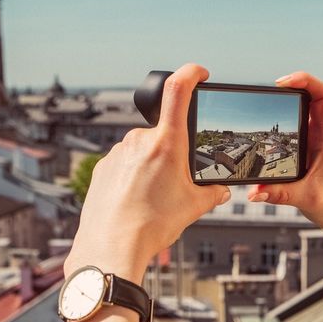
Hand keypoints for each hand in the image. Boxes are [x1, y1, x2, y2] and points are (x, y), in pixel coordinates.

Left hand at [64, 64, 230, 281]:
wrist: (111, 248)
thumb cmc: (152, 226)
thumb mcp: (193, 208)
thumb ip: (212, 193)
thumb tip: (220, 190)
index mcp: (166, 143)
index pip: (178, 89)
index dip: (191, 73)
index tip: (199, 73)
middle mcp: (138, 141)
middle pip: (163, 133)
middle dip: (173, 151)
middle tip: (176, 182)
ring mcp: (117, 153)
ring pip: (142, 151)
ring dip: (151, 166)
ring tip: (153, 200)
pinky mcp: (102, 168)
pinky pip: (124, 164)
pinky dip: (132, 177)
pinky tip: (135, 202)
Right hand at [245, 71, 322, 228]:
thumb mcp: (305, 198)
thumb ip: (279, 194)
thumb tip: (254, 192)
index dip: (307, 81)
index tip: (284, 82)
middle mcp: (320, 133)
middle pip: (314, 94)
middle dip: (295, 83)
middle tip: (272, 87)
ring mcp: (313, 137)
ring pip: (306, 105)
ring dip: (290, 95)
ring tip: (269, 95)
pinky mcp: (305, 145)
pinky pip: (298, 119)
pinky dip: (286, 111)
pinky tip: (271, 115)